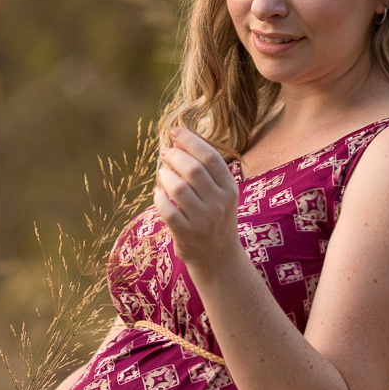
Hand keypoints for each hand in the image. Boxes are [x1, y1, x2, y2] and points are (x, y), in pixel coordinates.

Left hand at [153, 127, 241, 268]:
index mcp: (230, 189)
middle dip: (175, 156)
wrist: (218, 257)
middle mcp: (220, 203)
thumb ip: (206, 171)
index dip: (191, 141)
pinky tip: (159, 194)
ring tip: (162, 173)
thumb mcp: (221, 194)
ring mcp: (204, 220)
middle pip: (194, 169)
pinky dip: (159, 198)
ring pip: (178, 188)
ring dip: (165, 176)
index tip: (175, 132)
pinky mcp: (187, 234)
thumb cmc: (216, 218)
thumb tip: (178, 141)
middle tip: (165, 152)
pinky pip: (167, 210)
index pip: (210, 157)